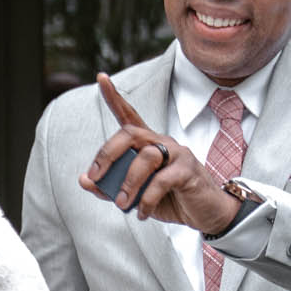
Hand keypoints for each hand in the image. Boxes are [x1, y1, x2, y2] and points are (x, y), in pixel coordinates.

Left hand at [80, 72, 243, 235]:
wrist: (205, 214)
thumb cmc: (170, 199)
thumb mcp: (135, 195)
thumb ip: (110, 187)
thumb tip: (84, 180)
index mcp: (148, 144)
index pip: (129, 115)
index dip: (114, 97)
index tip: (101, 77)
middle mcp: (161, 142)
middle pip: (130, 132)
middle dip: (107, 153)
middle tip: (95, 177)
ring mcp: (177, 153)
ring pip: (146, 157)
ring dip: (128, 182)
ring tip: (122, 204)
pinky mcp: (188, 170)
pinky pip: (162, 180)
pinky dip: (147, 199)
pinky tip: (142, 212)